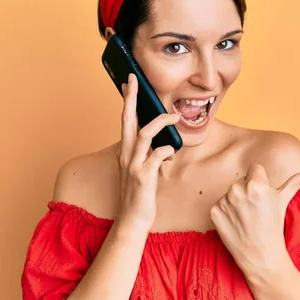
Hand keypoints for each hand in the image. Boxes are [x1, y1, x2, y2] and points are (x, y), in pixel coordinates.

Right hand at [114, 73, 180, 234]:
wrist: (132, 219)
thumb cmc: (138, 193)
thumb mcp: (139, 168)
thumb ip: (147, 152)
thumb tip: (161, 139)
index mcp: (126, 150)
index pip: (125, 119)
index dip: (127, 100)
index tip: (129, 82)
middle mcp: (126, 154)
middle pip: (128, 119)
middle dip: (132, 98)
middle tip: (135, 80)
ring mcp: (133, 164)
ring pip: (144, 134)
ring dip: (160, 122)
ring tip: (174, 117)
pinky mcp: (143, 176)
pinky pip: (156, 156)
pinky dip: (166, 150)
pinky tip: (171, 151)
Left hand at [209, 163, 299, 271]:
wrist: (260, 256)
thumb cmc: (275, 226)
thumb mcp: (285, 201)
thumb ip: (296, 182)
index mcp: (255, 184)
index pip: (254, 169)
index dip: (260, 181)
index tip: (262, 196)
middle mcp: (237, 189)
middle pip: (242, 180)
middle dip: (248, 191)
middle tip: (256, 209)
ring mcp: (224, 201)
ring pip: (231, 192)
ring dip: (237, 201)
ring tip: (247, 217)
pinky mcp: (214, 211)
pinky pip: (220, 204)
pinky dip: (226, 212)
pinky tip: (235, 223)